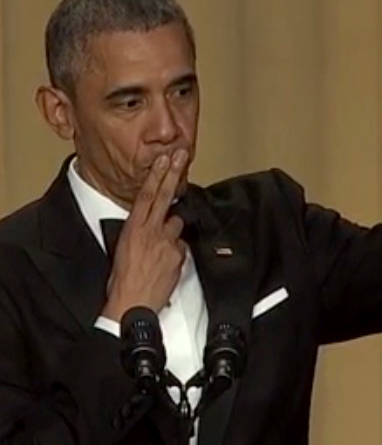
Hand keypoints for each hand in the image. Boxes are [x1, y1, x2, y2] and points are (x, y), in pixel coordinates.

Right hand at [102, 150, 188, 320]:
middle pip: (164, 196)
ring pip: (176, 224)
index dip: (156, 175)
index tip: (164, 159)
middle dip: (173, 173)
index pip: (145, 195)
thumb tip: (149, 225)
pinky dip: (177, 251)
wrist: (132, 304)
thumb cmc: (122, 280)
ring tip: (160, 249)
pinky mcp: (178, 255)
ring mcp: (166, 242)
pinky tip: (167, 263)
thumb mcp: (123, 249)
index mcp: (132, 228)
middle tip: (181, 154)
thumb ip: (138, 232)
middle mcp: (150, 231)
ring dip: (172, 231)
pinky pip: (181, 246)